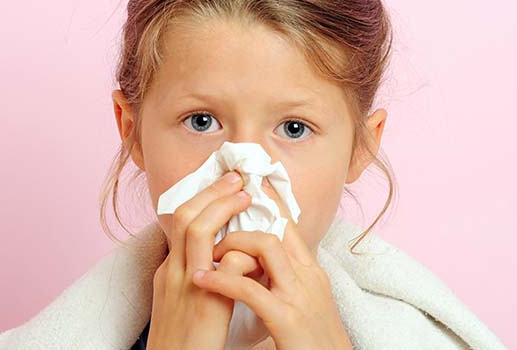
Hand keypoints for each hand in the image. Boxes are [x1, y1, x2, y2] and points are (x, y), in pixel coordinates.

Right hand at [146, 170, 264, 349]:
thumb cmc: (185, 342)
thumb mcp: (184, 302)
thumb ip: (200, 276)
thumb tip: (225, 256)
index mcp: (169, 271)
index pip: (179, 222)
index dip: (201, 199)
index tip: (223, 186)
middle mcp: (172, 272)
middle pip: (184, 215)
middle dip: (211, 191)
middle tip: (235, 177)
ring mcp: (184, 284)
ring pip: (195, 227)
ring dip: (221, 204)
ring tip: (244, 193)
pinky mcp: (203, 301)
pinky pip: (221, 262)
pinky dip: (238, 246)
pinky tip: (255, 241)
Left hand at [191, 216, 352, 349]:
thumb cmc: (316, 345)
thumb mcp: (307, 306)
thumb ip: (288, 283)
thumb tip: (264, 268)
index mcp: (312, 275)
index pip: (290, 227)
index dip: (271, 203)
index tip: (253, 183)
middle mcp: (308, 278)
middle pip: (277, 229)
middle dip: (243, 216)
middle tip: (217, 214)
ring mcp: (299, 296)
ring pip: (266, 247)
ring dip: (232, 243)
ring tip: (207, 252)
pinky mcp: (287, 319)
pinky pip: (249, 289)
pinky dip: (221, 281)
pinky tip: (200, 279)